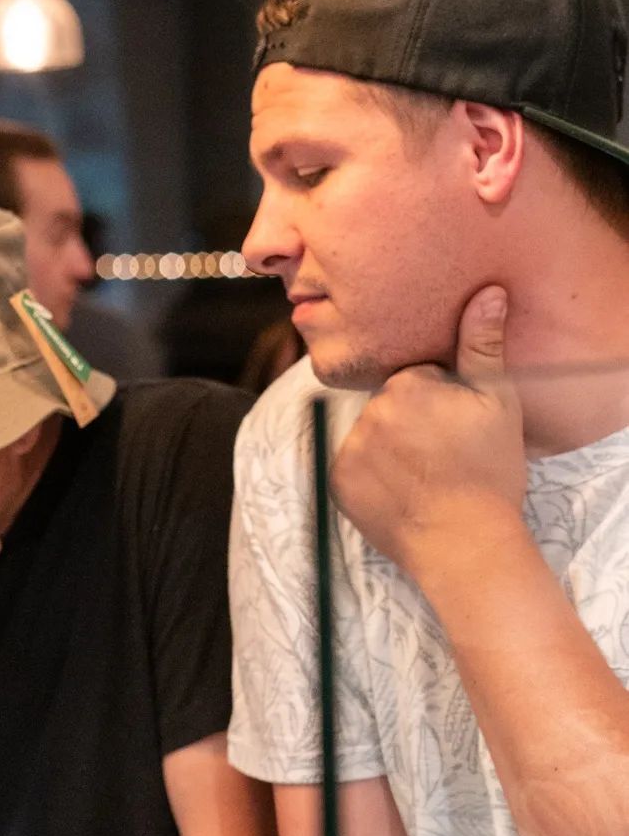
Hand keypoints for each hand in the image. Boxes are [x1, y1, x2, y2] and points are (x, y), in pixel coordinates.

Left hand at [330, 285, 524, 580]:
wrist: (464, 543)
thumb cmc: (488, 472)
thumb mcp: (497, 402)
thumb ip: (482, 345)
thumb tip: (486, 292)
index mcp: (406, 385)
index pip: (416, 377)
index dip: (440, 399)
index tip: (456, 426)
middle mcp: (369, 413)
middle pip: (389, 405)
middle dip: (412, 421)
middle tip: (443, 453)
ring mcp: (349, 450)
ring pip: (370, 435)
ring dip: (389, 448)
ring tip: (424, 475)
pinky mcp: (338, 484)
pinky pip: (353, 468)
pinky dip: (370, 476)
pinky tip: (401, 490)